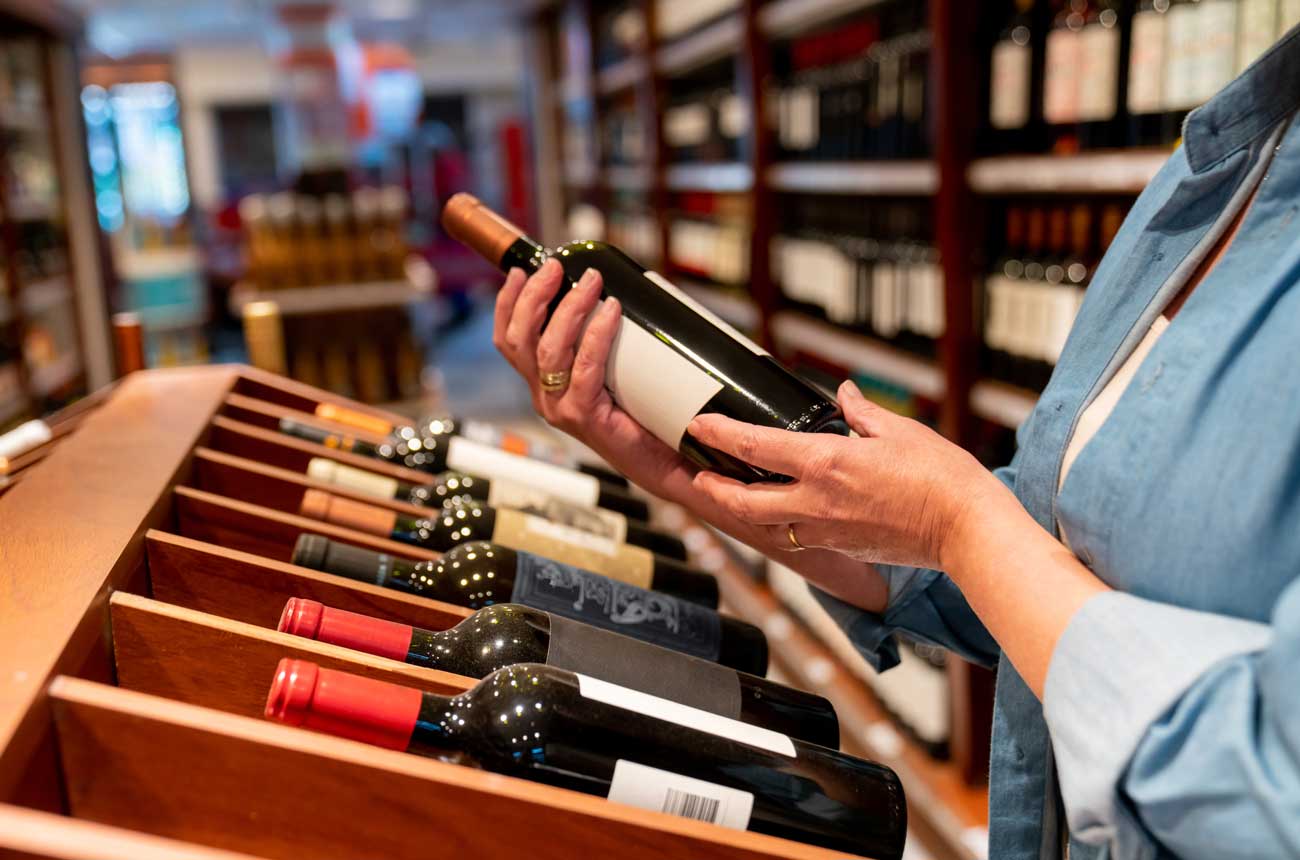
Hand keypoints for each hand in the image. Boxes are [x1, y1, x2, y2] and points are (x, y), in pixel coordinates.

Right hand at [492, 260, 694, 491]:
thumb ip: (601, 343)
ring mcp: (561, 409)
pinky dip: (597, 334)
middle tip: (557, 267)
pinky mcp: (585, 417)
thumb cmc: (643, 415)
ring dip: (569, 308)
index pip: (509, 340)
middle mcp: (544, 397)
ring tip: (592, 282)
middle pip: (520, 339)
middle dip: (534, 296)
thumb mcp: (612, 372)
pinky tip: (611, 312)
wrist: (666, 460)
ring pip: (548, 349)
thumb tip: (610, 291)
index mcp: (542, 385)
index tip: (523, 271)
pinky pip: (585, 367)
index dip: (508, 304)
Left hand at [688, 381, 1013, 570]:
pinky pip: (797, 538)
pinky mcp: (842, 549)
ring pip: (766, 525)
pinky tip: (780, 515)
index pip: (754, 447)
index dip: (720, 433)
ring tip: (732, 496)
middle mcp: (815, 502)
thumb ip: (861, 413)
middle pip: (743, 501)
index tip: (700, 424)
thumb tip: (844, 394)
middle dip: (714, 488)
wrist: (966, 528)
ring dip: (742, 511)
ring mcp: (826, 531)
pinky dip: (779, 525)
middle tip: (699, 475)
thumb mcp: (898, 430)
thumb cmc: (939, 477)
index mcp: (824, 464)